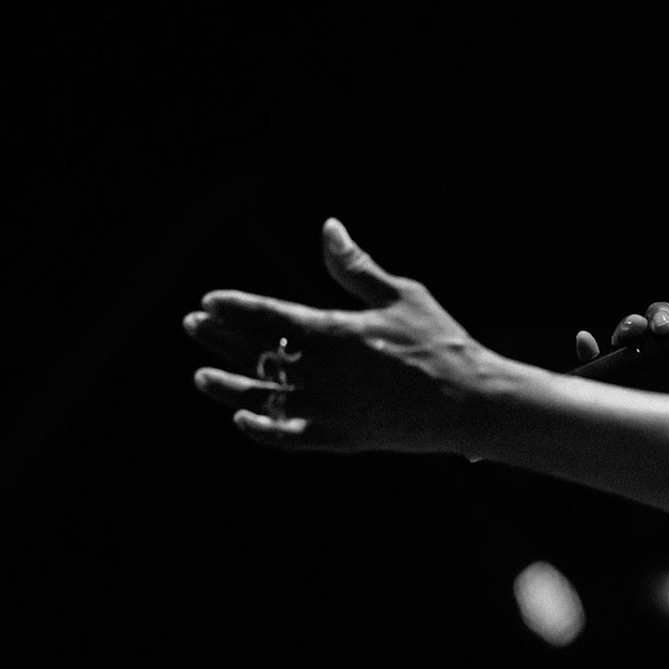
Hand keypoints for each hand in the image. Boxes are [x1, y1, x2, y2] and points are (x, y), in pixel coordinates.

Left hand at [187, 219, 495, 454]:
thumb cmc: (442, 344)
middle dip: (221, 337)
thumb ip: (356, 268)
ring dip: (228, 387)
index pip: (268, 316)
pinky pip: (289, 437)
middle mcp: (325, 373)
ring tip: (202, 377)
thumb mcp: (403, 296)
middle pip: (257, 353)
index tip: (210, 301)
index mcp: (337, 333)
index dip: (235, 308)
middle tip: (194, 326)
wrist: (473, 403)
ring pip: (263, 398)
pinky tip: (243, 420)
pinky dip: (263, 430)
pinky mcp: (342, 438)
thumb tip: (329, 229)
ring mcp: (330, 409)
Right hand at [573, 282, 668, 401]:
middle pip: (661, 321)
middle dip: (659, 315)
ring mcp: (647, 370)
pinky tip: (586, 342)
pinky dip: (592, 352)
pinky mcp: (623, 387)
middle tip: (663, 328)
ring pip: (633, 337)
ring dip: (629, 327)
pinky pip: (604, 364)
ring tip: (630, 334)